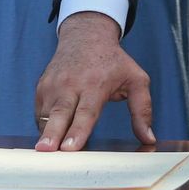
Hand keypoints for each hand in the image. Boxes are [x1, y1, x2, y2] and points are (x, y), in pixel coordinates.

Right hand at [35, 12, 152, 149]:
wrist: (85, 36)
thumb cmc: (113, 61)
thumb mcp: (136, 80)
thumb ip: (143, 109)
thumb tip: (149, 138)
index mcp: (95, 84)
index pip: (86, 112)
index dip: (77, 131)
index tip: (70, 148)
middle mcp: (70, 84)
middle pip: (60, 114)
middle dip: (52, 134)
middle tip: (45, 151)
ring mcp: (53, 85)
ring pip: (45, 116)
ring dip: (45, 135)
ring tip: (44, 153)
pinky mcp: (41, 88)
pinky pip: (39, 114)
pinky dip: (43, 128)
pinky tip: (50, 138)